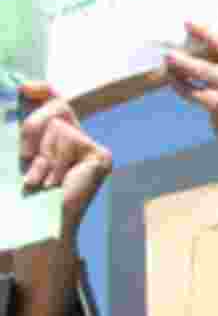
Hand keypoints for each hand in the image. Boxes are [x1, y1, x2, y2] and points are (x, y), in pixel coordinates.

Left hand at [17, 84, 111, 233]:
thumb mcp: (19, 157)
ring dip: (43, 155)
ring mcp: (92, 148)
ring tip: (42, 181)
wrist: (37, 227)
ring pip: (61, 125)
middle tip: (25, 155)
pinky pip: (71, 138)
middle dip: (34, 126)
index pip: (56, 100)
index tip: (23, 88)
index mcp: (56, 140)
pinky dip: (57, 161)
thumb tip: (18, 93)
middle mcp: (78, 140)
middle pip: (59, 105)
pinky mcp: (101, 155)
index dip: (43, 89)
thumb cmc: (23, 199)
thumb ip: (23, 132)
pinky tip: (57, 183)